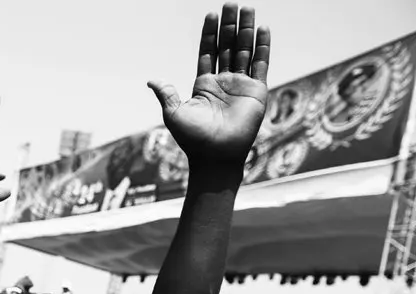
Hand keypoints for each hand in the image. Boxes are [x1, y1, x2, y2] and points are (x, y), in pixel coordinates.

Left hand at [147, 3, 269, 165]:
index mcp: (204, 85)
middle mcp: (223, 82)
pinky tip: (263, 29)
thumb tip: (151, 80)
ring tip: (247, 8)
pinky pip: (261, 64)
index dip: (209, 34)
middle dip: (229, 25)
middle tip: (231, 3)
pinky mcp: (257, 91)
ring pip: (245, 50)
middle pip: (228, 46)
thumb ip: (166, 93)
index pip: (207, 52)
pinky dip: (263, 46)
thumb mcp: (174, 114)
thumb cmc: (193, 139)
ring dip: (246, 30)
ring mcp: (241, 85)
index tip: (210, 14)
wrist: (215, 156)